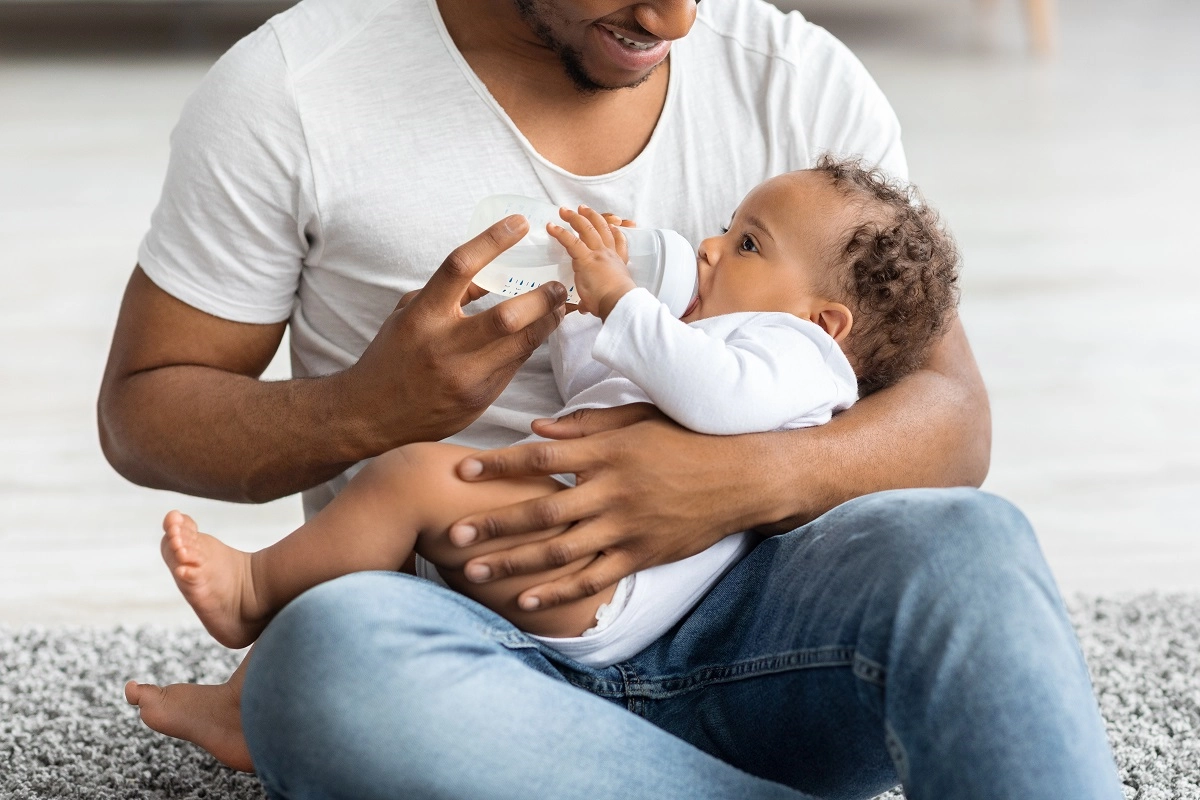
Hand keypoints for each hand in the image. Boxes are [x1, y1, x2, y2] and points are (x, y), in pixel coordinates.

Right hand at [343, 215, 567, 450]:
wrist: (371, 415)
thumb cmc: (392, 357)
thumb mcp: (409, 314)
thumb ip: (448, 294)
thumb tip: (489, 275)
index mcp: (422, 316)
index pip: (459, 267)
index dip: (492, 240)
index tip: (519, 223)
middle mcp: (444, 346)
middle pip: (507, 316)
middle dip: (543, 297)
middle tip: (559, 284)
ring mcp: (465, 375)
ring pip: (523, 344)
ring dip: (548, 322)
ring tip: (560, 306)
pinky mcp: (479, 398)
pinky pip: (516, 365)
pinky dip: (530, 344)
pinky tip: (539, 332)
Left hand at [447, 405, 771, 610]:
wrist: (742, 476)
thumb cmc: (687, 438)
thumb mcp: (638, 417)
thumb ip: (586, 423)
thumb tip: (536, 426)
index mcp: (607, 451)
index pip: (541, 456)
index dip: (498, 464)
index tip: (461, 469)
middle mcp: (611, 489)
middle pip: (540, 509)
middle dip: (493, 522)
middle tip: (452, 532)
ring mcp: (626, 526)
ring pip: (559, 549)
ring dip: (513, 562)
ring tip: (472, 570)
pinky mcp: (640, 554)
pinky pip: (591, 578)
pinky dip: (556, 592)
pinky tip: (523, 601)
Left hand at [547, 205, 636, 318]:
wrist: (619, 303)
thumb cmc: (616, 303)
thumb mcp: (607, 298)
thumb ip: (592, 301)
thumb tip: (584, 308)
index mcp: (618, 264)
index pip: (619, 244)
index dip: (616, 232)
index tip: (613, 225)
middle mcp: (609, 254)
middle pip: (602, 229)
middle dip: (592, 216)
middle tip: (583, 209)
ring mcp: (598, 253)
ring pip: (587, 229)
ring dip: (575, 218)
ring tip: (565, 211)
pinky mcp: (585, 258)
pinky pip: (571, 241)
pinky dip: (560, 232)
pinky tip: (551, 227)